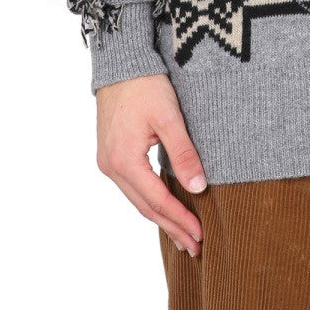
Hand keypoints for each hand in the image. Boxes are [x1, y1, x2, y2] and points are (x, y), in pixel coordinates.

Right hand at [96, 73, 207, 256]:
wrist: (121, 62)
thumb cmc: (145, 84)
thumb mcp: (169, 117)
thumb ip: (183, 153)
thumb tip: (198, 187)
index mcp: (124, 160)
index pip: (157, 201)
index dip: (180, 220)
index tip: (201, 235)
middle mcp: (111, 166)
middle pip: (145, 207)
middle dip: (171, 227)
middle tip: (195, 247)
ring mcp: (108, 161)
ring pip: (137, 199)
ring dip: (161, 217)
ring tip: (183, 235)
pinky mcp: (111, 153)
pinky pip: (132, 186)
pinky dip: (150, 200)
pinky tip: (163, 208)